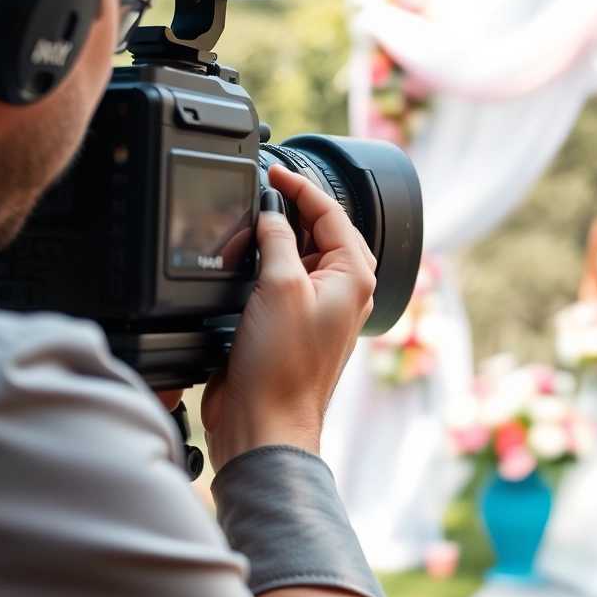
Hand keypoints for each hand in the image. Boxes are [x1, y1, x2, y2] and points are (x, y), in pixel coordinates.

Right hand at [200, 165, 377, 467]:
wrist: (265, 424)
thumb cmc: (282, 368)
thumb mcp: (280, 286)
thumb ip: (278, 239)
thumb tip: (272, 211)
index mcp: (353, 277)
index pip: (332, 214)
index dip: (301, 188)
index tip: (273, 172)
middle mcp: (342, 291)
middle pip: (320, 231)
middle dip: (292, 209)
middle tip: (260, 191)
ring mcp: (317, 309)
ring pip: (301, 255)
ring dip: (277, 237)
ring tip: (249, 222)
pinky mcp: (291, 325)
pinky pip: (283, 281)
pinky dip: (266, 264)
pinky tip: (244, 259)